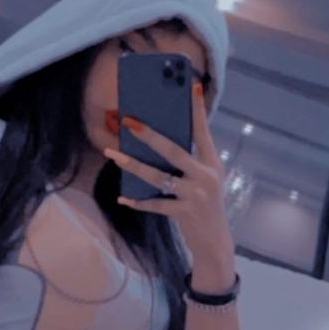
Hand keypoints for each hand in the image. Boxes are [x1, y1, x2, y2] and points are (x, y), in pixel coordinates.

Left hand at [106, 82, 234, 272]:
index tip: (192, 85)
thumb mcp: (205, 180)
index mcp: (212, 163)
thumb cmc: (205, 206)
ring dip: (132, 165)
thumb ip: (189, 162)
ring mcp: (195, 195)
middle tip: (130, 121)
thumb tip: (160, 141)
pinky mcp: (184, 213)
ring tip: (113, 154)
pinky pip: (155, 204)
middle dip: (149, 135)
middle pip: (174, 150)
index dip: (198, 109)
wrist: (215, 243)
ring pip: (157, 177)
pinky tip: (123, 198)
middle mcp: (205, 176)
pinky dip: (138, 202)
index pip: (203, 131)